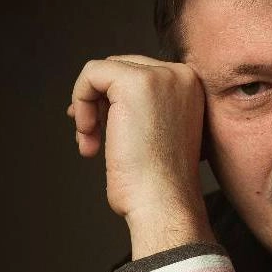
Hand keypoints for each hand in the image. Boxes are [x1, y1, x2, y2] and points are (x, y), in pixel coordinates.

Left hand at [67, 55, 214, 258]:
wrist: (164, 203)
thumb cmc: (159, 182)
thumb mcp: (160, 133)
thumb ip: (144, 108)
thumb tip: (103, 96)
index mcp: (191, 86)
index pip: (139, 74)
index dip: (111, 100)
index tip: (99, 127)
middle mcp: (181, 75)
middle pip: (119, 69)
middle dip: (98, 102)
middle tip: (90, 135)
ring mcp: (160, 76)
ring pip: (103, 71)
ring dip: (87, 106)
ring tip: (89, 141)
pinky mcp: (134, 83)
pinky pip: (91, 73)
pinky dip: (80, 101)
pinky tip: (87, 135)